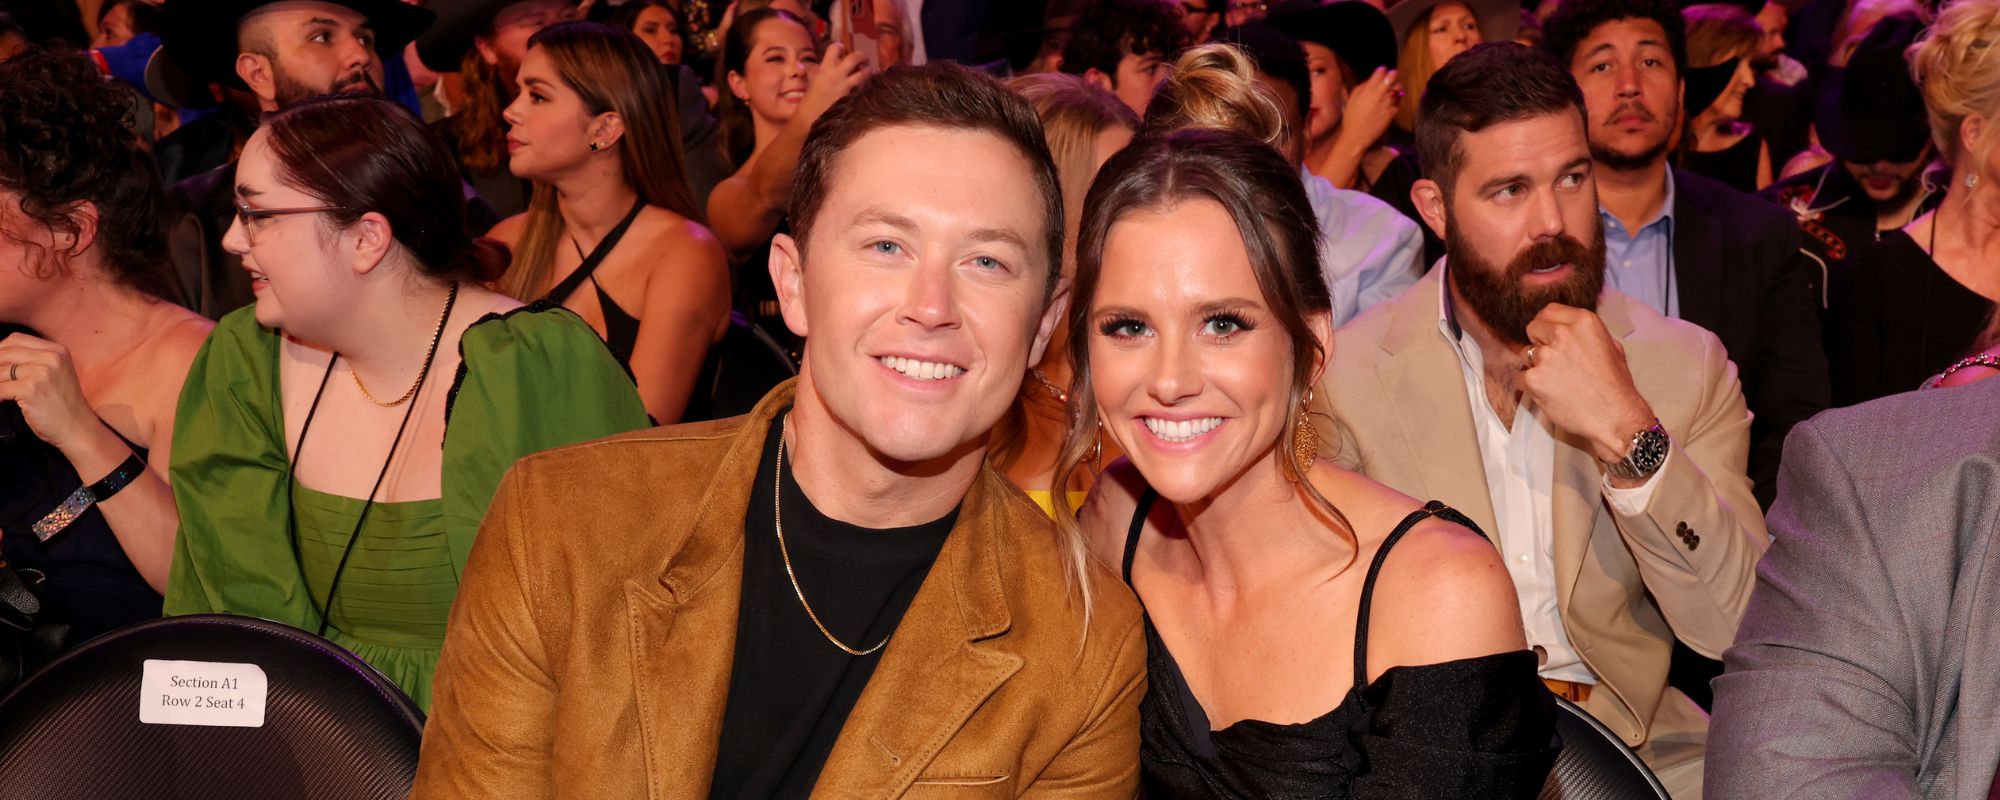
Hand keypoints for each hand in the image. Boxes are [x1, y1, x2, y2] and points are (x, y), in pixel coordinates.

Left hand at [0, 333, 120, 461]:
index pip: (16, 339)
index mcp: (57, 351)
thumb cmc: (64, 405)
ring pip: (0, 371)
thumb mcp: (55, 374)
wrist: (78, 428)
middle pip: (5, 352)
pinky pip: (0, 389)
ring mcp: (42, 372)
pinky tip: (2, 401)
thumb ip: (34, 361)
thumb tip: (0, 357)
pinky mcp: (32, 389)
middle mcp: (51, 357)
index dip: (0, 349)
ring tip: (1, 392)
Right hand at [799, 42, 870, 124]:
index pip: (834, 49)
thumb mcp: (811, 80)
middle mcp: (837, 74)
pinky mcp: (851, 97)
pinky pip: (862, 87)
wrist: (811, 117)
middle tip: (863, 58)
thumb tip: (812, 63)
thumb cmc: (809, 98)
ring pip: (863, 73)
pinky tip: (865, 84)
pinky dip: (866, 84)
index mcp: (825, 68)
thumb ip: (815, 70)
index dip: (839, 46)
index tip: (841, 48)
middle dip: (861, 55)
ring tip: (868, 70)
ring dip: (868, 69)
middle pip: (854, 57)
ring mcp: (845, 86)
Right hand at [1339, 67, 1400, 145]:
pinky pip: (1398, 102)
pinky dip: (1397, 100)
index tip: (1383, 70)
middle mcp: (1379, 94)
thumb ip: (1362, 87)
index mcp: (1368, 89)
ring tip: (1394, 88)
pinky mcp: (1392, 112)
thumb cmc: (1352, 117)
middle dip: (1393, 75)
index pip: (1380, 72)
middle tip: (1393, 75)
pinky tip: (1393, 101)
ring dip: (1396, 87)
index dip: (1382, 70)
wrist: (1357, 135)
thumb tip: (1370, 80)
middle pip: (1391, 78)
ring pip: (1397, 89)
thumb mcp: (1352, 98)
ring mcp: (1387, 103)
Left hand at [1516, 305, 1656, 465]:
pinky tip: (1549, 393)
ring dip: (1535, 366)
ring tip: (1557, 381)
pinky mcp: (1534, 379)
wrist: (1615, 416)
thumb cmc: (1616, 386)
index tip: (1550, 338)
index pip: (1548, 311)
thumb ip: (1586, 334)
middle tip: (1553, 361)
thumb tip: (1570, 329)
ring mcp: (1546, 356)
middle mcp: (1562, 334)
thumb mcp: (1611, 347)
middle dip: (1539, 343)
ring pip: (1525, 354)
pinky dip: (1530, 386)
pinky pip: (1520, 377)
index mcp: (1583, 321)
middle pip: (1532, 328)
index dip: (1548, 326)